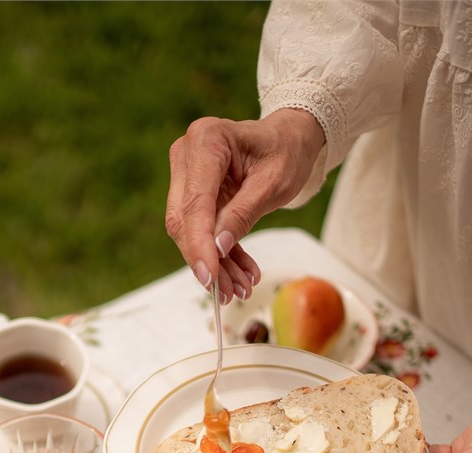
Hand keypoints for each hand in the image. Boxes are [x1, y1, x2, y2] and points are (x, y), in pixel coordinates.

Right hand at [165, 110, 324, 302]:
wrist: (287, 140)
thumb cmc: (285, 151)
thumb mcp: (273, 184)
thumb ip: (243, 214)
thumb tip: (218, 247)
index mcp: (207, 140)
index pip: (195, 202)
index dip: (199, 244)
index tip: (208, 277)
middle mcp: (187, 153)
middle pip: (184, 219)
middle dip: (206, 260)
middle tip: (228, 292)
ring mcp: (186, 173)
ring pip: (188, 230)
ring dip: (214, 263)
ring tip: (240, 287)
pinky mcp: (192, 191)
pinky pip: (199, 230)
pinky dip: (219, 255)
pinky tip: (238, 274)